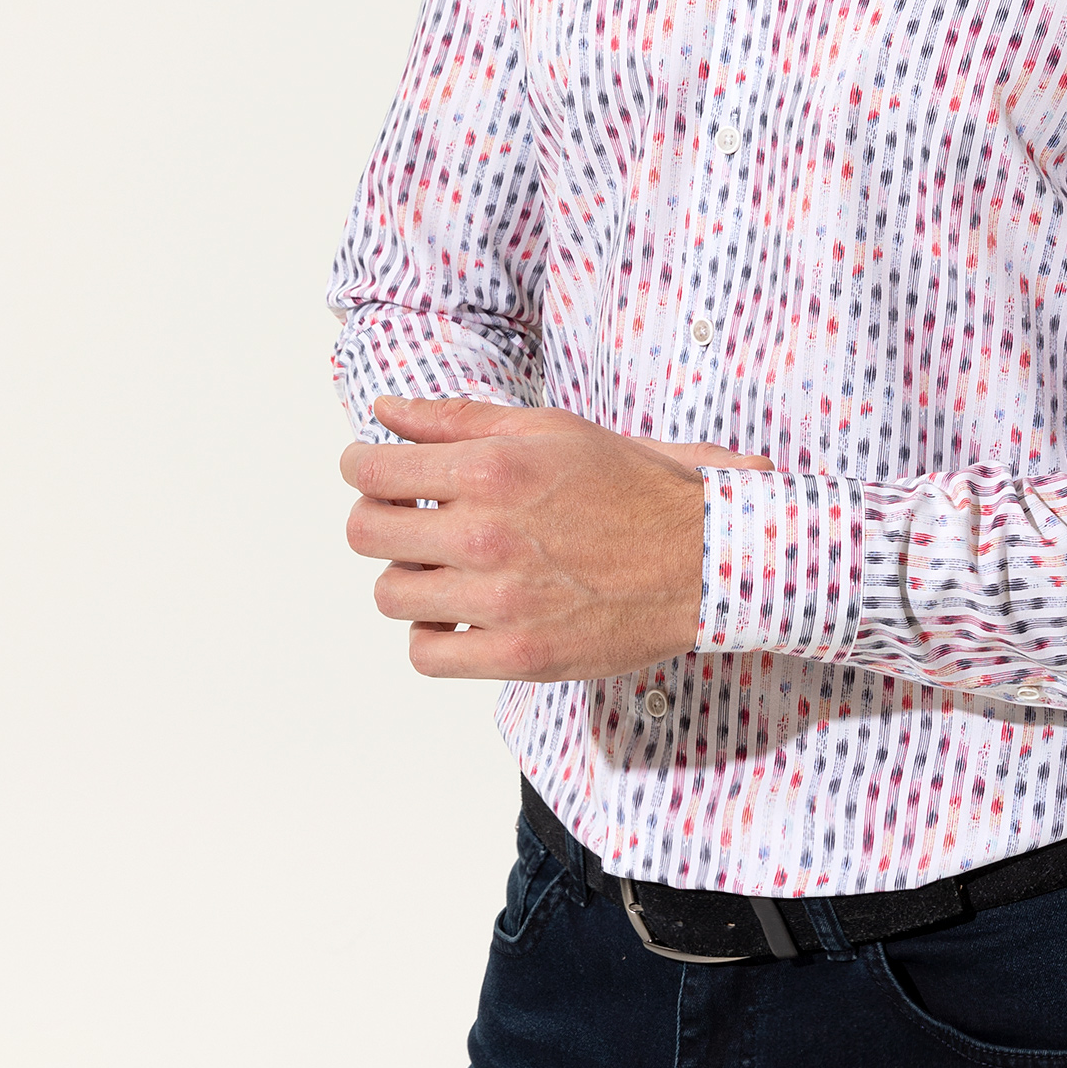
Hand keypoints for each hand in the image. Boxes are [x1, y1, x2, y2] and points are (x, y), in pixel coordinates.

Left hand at [340, 396, 771, 681]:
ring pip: (390, 594)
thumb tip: (384, 412)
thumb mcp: (550, 430)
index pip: (372, 471)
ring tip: (445, 568)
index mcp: (492, 470)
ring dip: (408, 577)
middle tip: (410, 519)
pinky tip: (461, 612)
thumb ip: (458, 420)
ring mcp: (501, 601)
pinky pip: (425, 652)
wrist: (703, 559)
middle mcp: (488, 535)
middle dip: (379, 519)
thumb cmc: (631, 488)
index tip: (376, 473)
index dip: (363, 467)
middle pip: (367, 533)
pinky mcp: (517, 655)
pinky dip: (433, 634)